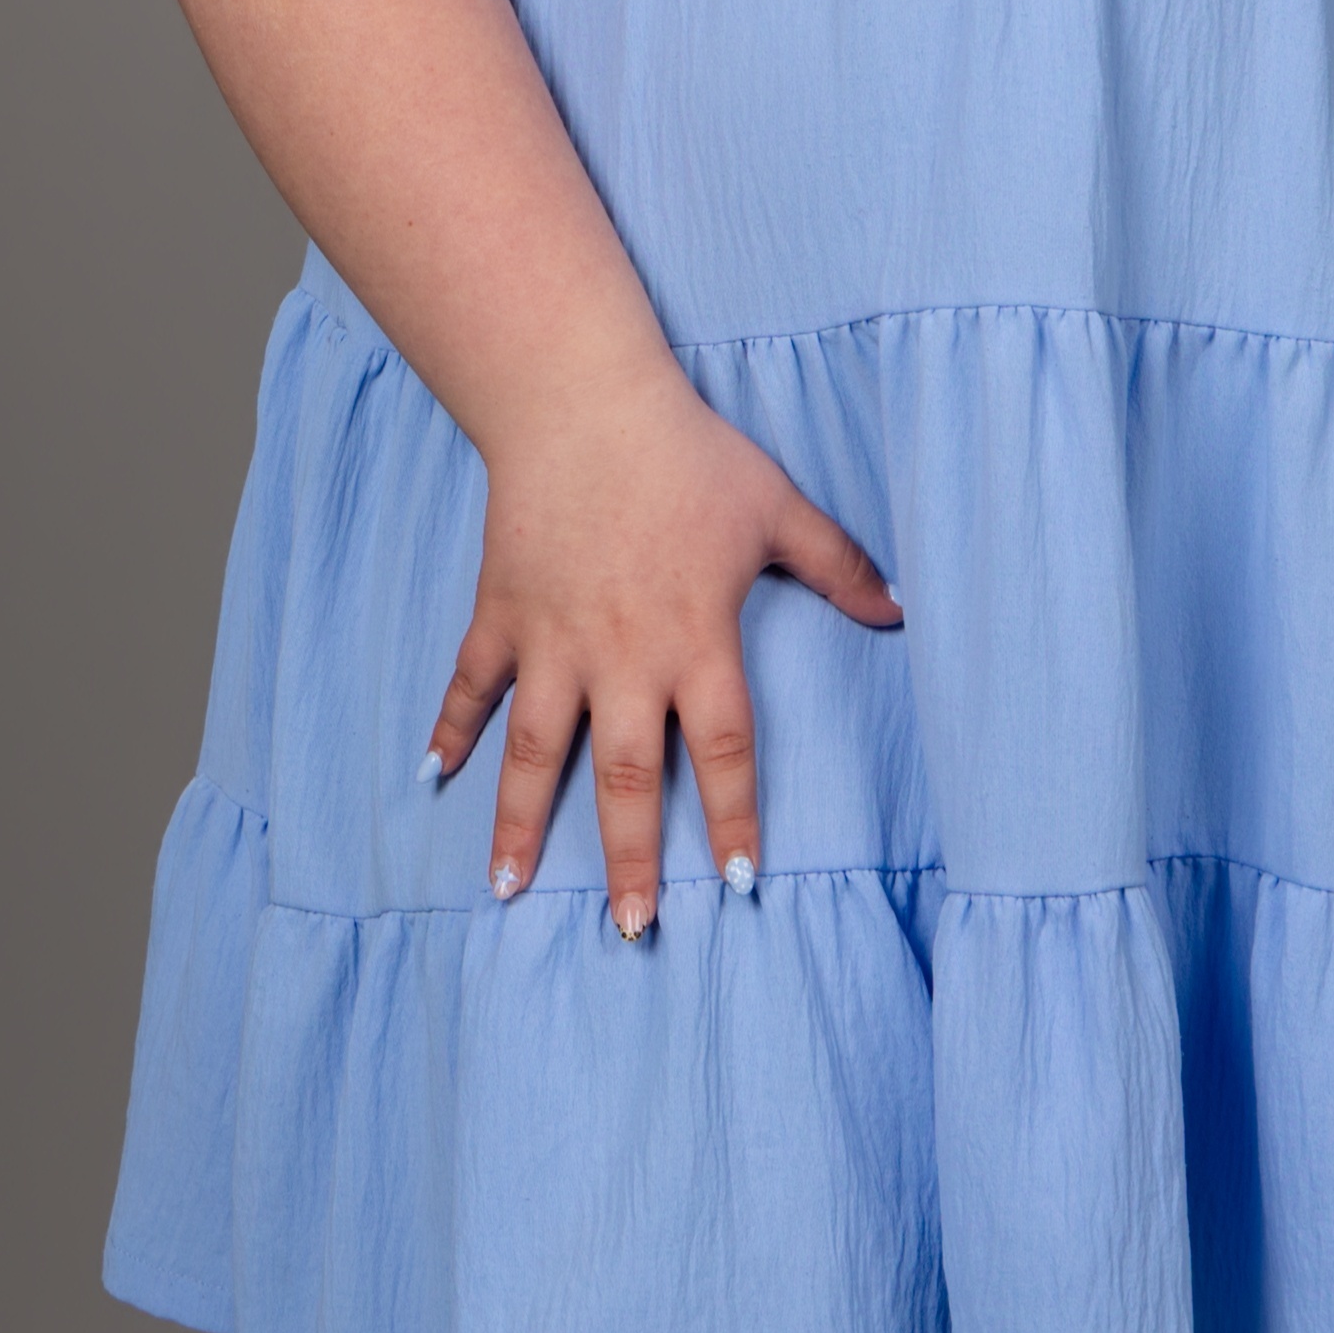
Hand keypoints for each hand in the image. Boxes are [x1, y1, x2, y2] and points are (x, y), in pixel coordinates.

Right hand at [425, 353, 901, 934]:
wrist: (582, 400)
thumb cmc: (687, 453)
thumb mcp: (776, 505)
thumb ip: (839, 564)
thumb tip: (902, 610)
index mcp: (695, 639)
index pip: (725, 750)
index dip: (737, 820)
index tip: (741, 885)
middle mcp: (623, 657)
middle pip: (629, 778)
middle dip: (631, 860)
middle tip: (633, 931)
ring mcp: (553, 641)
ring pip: (537, 753)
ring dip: (521, 825)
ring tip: (507, 893)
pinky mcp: (502, 614)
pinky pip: (471, 685)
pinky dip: (449, 730)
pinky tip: (431, 779)